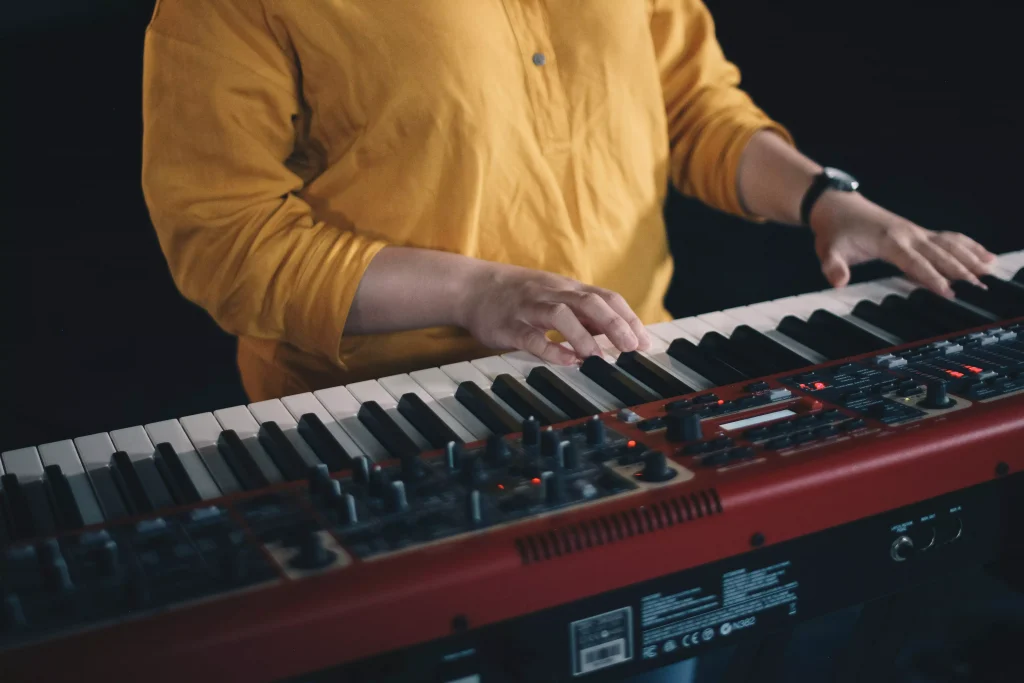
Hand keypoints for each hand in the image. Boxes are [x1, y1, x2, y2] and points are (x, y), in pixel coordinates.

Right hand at [456, 262, 651, 364]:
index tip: (644, 341)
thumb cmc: (518, 295)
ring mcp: (529, 308)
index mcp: (567, 288)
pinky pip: (531, 336)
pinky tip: (566, 361)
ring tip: (598, 357)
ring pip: (561, 315)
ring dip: (583, 336)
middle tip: (632, 347)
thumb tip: (617, 332)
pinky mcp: (509, 325)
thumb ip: (583, 312)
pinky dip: (551, 349)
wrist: (472, 287)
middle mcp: (552, 294)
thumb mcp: (555, 296)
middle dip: (615, 324)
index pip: (606, 297)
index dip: (628, 318)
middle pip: (590, 302)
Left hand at [809, 192, 996, 297]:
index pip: (915, 262)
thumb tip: (838, 281)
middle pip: (939, 254)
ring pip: (949, 244)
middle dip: (960, 270)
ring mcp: (916, 232)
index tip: (948, 291)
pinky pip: (948, 238)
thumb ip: (833, 266)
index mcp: (889, 240)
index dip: (932, 277)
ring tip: (990, 270)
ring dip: (970, 256)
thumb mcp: (828, 250)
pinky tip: (984, 255)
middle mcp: (908, 234)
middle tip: (980, 287)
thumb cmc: (835, 230)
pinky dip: (967, 245)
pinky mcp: (918, 232)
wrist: (836, 206)